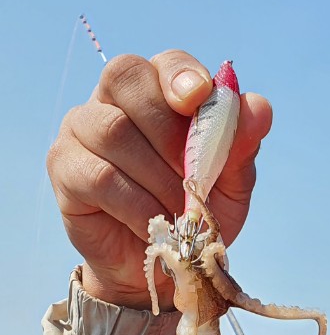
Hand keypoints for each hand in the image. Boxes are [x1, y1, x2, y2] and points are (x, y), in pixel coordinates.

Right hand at [47, 50, 272, 310]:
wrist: (165, 270)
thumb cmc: (195, 219)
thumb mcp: (229, 187)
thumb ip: (240, 147)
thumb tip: (260, 106)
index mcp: (157, 96)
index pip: (164, 64)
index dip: (181, 75)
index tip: (200, 98)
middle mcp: (111, 103)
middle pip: (126, 79)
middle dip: (169, 132)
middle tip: (195, 179)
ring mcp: (81, 131)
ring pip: (114, 131)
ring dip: (159, 179)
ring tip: (180, 214)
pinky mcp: (65, 169)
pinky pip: (101, 176)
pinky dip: (138, 206)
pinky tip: (155, 225)